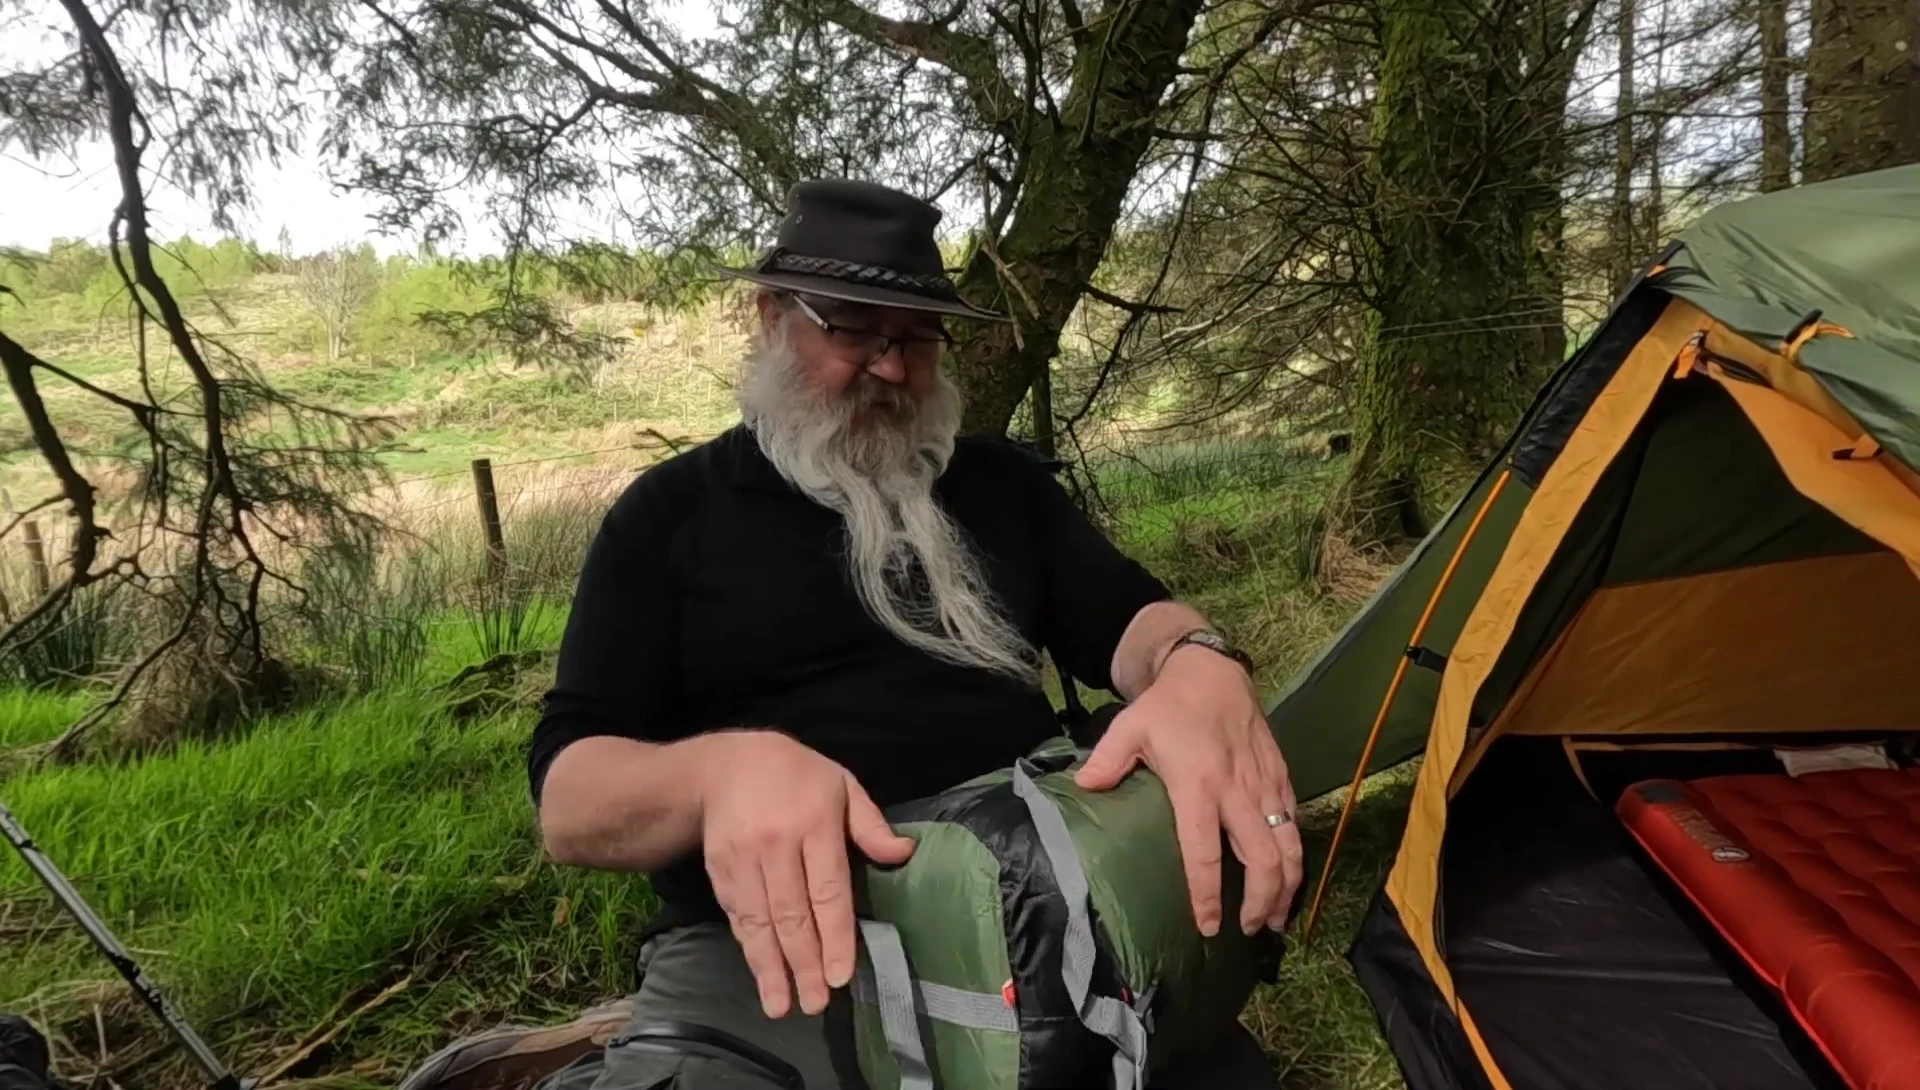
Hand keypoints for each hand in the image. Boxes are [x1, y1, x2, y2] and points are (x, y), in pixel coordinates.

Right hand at [696, 730, 915, 1018]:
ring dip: (771, 968)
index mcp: (814, 822)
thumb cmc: (795, 775)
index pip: (828, 889)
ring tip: (783, 1005)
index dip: (834, 936)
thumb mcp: (841, 784)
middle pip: (792, 914)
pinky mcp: (719, 871)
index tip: (840, 975)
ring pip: (759, 922)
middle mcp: (776, 844)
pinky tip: (762, 974)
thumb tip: (904, 854)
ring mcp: (742, 859)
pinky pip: (738, 916)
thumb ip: (870, 824)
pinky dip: (750, 948)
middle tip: (817, 1003)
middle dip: (804, 963)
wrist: (722, 765)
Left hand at [1074, 647, 1302, 936]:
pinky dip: (1295, 855)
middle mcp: (1237, 792)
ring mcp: (1265, 785)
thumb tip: (1081, 788)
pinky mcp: (1281, 776)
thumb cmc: (1168, 705)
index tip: (1209, 927)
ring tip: (1276, 918)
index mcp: (1197, 786)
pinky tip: (1286, 877)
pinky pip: (1294, 823)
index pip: (1205, 853)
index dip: (1208, 895)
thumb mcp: (1130, 727)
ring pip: (1288, 846)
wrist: (1212, 670)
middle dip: (1261, 901)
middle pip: (1263, 859)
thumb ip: (1107, 761)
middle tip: (1249, 930)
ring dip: (1287, 886)